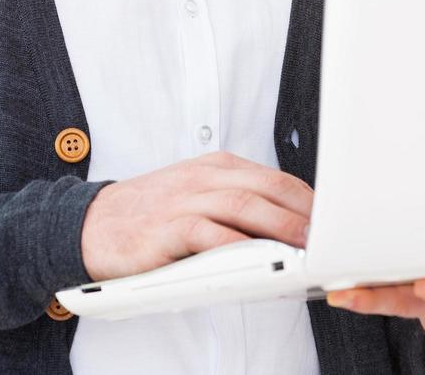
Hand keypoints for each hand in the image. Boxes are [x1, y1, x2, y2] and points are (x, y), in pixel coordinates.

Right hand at [81, 150, 312, 280]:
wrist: (91, 224)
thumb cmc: (149, 214)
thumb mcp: (194, 195)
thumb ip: (233, 205)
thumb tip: (281, 229)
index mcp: (215, 166)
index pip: (273, 177)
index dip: (307, 199)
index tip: (333, 220)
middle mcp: (204, 177)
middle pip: (266, 187)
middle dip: (304, 210)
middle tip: (332, 234)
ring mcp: (186, 200)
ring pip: (244, 206)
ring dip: (280, 225)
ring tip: (307, 245)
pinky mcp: (167, 228)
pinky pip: (208, 233)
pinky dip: (237, 245)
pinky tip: (257, 259)